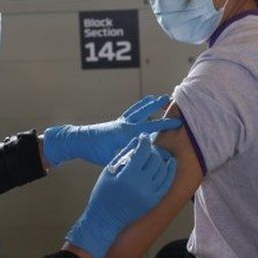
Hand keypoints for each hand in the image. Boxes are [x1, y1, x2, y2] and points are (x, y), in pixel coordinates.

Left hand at [43, 95, 182, 167]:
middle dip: (158, 107)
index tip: (178, 123)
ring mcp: (121, 122)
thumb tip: (141, 159)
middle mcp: (125, 124)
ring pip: (138, 110)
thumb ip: (127, 159)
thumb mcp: (111, 159)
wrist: (79, 141)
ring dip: (149, 104)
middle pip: (145, 113)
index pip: (150, 128)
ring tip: (158, 97)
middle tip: (170, 100)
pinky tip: (144, 105)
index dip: (165, 125)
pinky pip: (131, 112)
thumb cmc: (94, 151)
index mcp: (126, 133)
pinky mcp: (117, 122)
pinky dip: (139, 107)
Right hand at [66, 134, 175, 257]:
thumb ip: (124, 154)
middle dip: (152, 150)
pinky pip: (167, 183)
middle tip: (147, 148)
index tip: (144, 137)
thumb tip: (137, 140)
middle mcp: (141, 185)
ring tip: (155, 155)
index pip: (143, 151)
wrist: (105, 218)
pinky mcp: (154, 201)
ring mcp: (150, 195)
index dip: (144, 141)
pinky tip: (171, 163)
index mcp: (128, 176)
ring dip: (161, 159)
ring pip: (163, 169)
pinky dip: (170, 171)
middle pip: (154, 159)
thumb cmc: (103, 193)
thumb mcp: (109, 170)